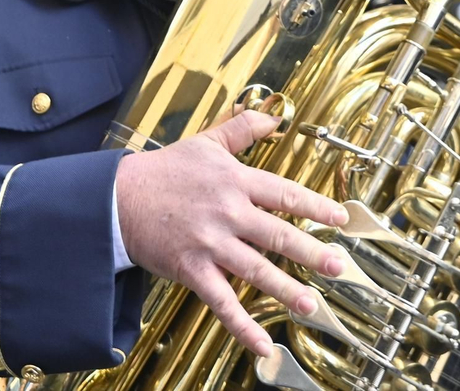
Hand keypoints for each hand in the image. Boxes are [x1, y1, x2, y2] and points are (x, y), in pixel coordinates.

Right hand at [115, 110, 348, 357]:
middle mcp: (227, 212)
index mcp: (235, 181)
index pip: (284, 193)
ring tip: (311, 304)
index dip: (315, 207)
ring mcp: (210, 243)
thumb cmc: (164, 171)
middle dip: (311, 252)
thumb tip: (274, 115)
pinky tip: (262, 344)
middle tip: (338, 266)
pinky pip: (222, 302)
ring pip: (256, 270)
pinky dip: (242, 325)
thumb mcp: (206, 142)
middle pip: (277, 234)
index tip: (340, 219)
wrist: (118, 198)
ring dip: (286, 289)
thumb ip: (242, 128)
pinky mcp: (192, 270)